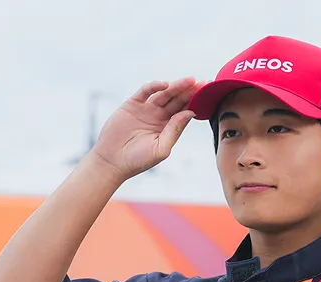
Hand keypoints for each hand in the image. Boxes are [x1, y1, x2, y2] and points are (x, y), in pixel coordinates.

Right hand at [87, 78, 201, 180]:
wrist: (112, 162)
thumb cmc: (138, 160)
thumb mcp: (161, 148)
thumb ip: (175, 130)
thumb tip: (190, 112)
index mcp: (168, 128)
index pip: (185, 111)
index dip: (196, 102)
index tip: (208, 94)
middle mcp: (159, 116)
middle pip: (178, 100)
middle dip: (190, 91)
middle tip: (202, 83)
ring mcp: (146, 109)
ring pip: (165, 94)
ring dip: (177, 86)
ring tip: (189, 80)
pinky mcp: (132, 104)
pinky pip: (145, 92)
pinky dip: (154, 86)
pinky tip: (164, 85)